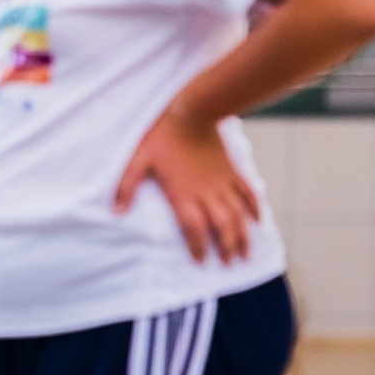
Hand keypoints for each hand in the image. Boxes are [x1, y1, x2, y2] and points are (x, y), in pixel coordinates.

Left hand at [115, 105, 259, 263]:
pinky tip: (259, 222)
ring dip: (243, 236)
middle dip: (225, 248)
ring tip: (245, 255)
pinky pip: (248, 193)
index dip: (198, 246)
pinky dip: (255, 209)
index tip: (200, 262)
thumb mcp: (138, 159)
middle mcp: (207, 193)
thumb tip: (116, 212)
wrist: (193, 110)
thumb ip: (126, 186)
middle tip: (227, 264)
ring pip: (238, 215)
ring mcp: (223, 182)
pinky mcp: (232, 170)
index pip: (194, 228)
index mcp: (184, 194)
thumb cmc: (162, 135)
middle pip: (221, 226)